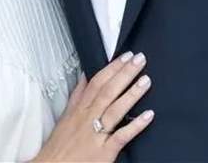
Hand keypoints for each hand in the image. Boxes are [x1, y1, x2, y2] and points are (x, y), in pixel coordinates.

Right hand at [31, 51, 153, 161]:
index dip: (111, 68)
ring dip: (131, 94)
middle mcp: (87, 119)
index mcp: (79, 110)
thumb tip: (84, 77)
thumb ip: (76, 97)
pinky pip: (121, 136)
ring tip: (146, 80)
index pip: (96, 83)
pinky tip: (148, 115)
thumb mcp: (65, 116)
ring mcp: (95, 134)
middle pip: (107, 91)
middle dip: (124, 74)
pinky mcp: (103, 152)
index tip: (124, 56)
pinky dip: (135, 125)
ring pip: (115, 110)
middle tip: (139, 59)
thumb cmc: (59, 146)